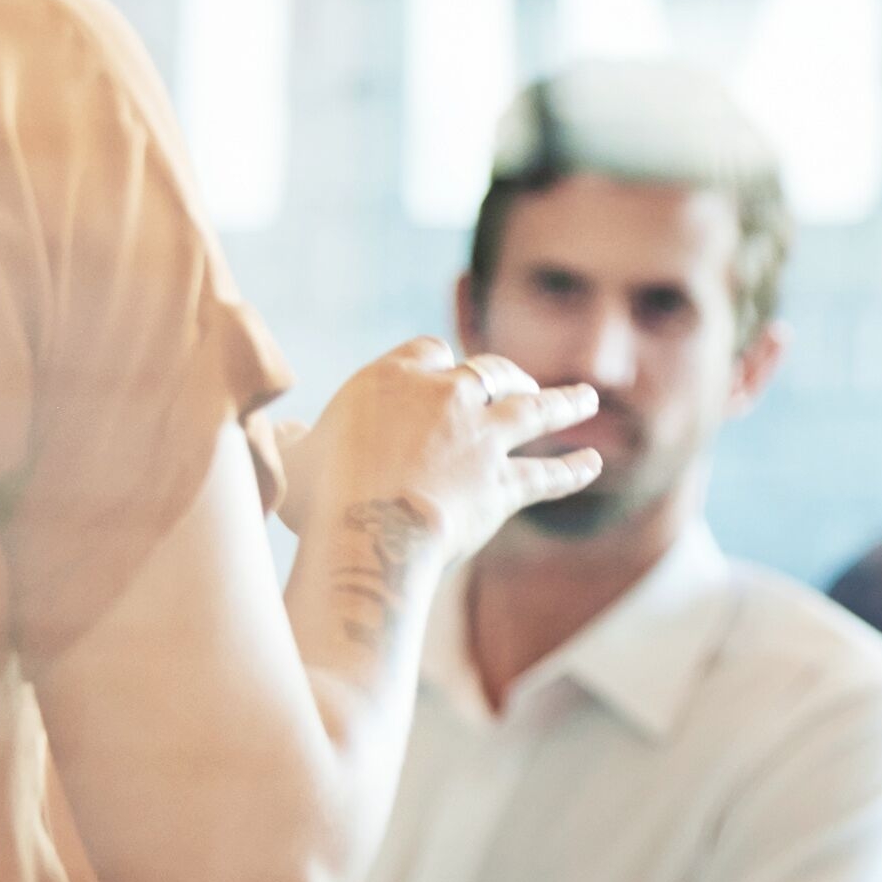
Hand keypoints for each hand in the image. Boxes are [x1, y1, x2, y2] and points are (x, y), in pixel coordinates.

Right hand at [286, 345, 601, 566]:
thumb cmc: (318, 495)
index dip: (439, 362)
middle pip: (489, 370)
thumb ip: (296, 440)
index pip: (428, 351)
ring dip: (565, 403)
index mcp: (392, 377)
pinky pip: (546, 475)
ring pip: (534, 410)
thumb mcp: (291, 457)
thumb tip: (288, 433)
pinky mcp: (504, 484)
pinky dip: (571, 469)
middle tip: (521, 379)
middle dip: (508, 373)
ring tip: (588, 398)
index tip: (444, 369)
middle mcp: (447, 397)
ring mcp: (482, 438)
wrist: (369, 529)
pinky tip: (593, 465)